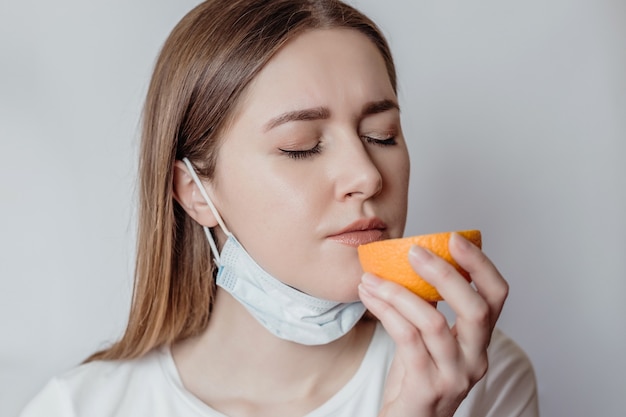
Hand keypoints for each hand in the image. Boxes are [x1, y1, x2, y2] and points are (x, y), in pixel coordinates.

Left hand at [358, 232, 508, 416]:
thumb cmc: (415, 377)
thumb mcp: (430, 339)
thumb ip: (430, 306)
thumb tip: (416, 259)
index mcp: (479, 341)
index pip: (496, 297)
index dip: (481, 265)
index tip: (456, 238)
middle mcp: (475, 359)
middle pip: (476, 309)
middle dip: (445, 273)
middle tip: (414, 251)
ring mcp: (454, 376)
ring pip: (433, 323)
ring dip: (398, 292)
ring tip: (372, 276)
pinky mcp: (427, 388)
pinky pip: (407, 339)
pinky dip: (386, 311)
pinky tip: (369, 296)